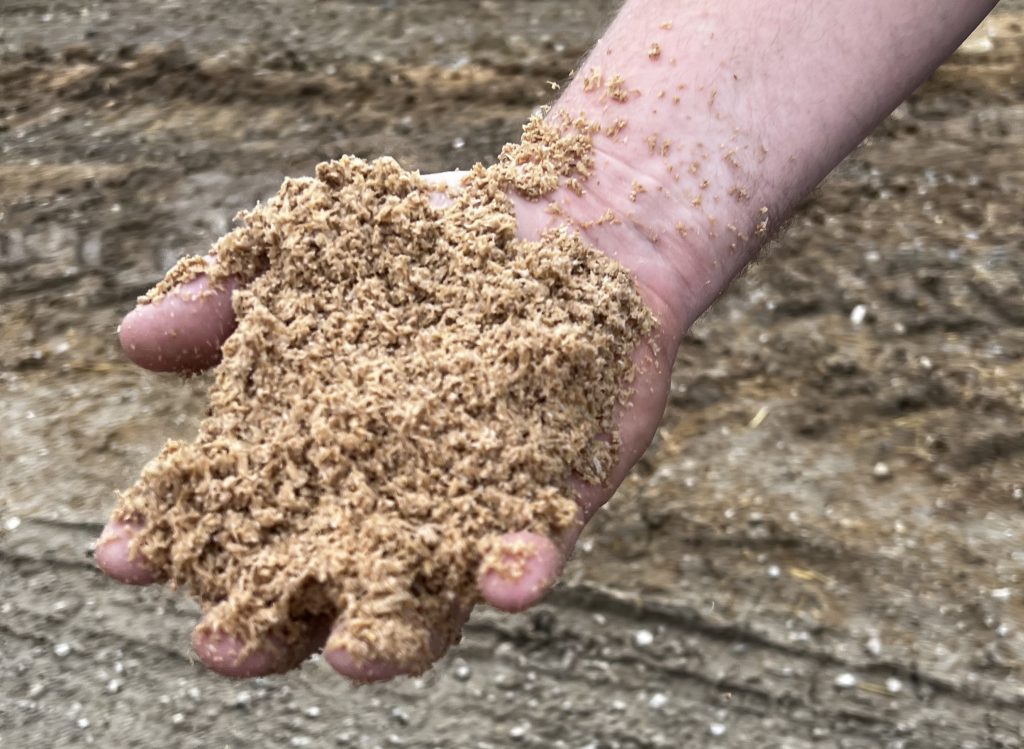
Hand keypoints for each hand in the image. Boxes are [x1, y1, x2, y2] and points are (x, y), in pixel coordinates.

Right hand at [96, 169, 690, 681]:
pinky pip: (538, 546)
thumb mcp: (323, 254)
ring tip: (356, 657)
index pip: (240, 512)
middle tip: (225, 646)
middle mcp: (393, 497)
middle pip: (325, 588)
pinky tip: (505, 583)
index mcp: (324, 452)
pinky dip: (519, 568)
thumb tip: (134, 338)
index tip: (126, 550)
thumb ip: (236, 299)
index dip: (180, 538)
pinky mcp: (558, 495)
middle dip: (273, 627)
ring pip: (430, 598)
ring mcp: (477, 504)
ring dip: (394, 636)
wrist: (571, 221)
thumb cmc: (437, 240)